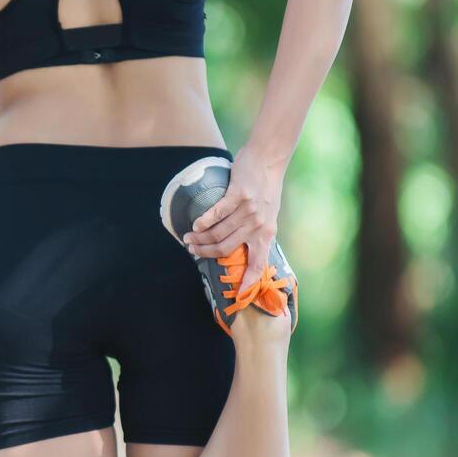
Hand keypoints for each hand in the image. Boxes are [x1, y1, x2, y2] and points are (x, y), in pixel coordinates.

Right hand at [183, 147, 285, 293]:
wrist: (269, 160)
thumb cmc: (265, 187)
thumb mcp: (268, 214)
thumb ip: (255, 230)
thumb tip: (237, 246)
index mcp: (266, 233)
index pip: (256, 263)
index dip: (247, 281)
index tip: (237, 296)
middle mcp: (258, 225)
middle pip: (226, 247)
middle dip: (206, 252)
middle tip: (192, 250)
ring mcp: (249, 210)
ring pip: (218, 231)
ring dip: (199, 236)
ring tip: (188, 236)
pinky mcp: (239, 194)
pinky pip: (217, 213)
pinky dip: (204, 221)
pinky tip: (195, 224)